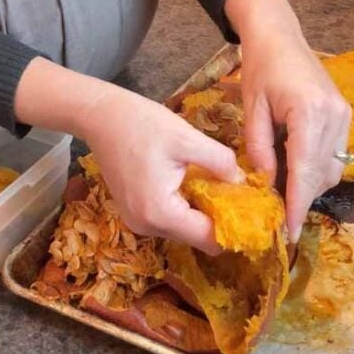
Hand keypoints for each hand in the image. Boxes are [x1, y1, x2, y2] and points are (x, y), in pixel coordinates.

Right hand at [14, 58, 242, 254]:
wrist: (101, 116)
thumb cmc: (142, 124)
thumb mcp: (187, 138)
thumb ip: (220, 162)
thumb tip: (243, 182)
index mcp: (160, 212)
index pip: (208, 238)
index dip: (233, 228)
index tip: (253, 213)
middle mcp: (146, 226)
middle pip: (196, 237)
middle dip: (219, 220)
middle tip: (239, 195)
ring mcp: (137, 222)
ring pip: (183, 229)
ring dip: (201, 212)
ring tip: (218, 185)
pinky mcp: (134, 213)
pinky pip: (169, 219)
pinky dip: (185, 207)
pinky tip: (194, 183)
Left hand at [226, 0, 351, 242]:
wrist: (280, 36)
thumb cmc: (260, 67)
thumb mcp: (252, 109)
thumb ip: (259, 148)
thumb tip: (266, 186)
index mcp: (309, 112)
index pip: (304, 170)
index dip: (297, 205)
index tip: (290, 232)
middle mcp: (334, 116)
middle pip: (321, 175)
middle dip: (301, 199)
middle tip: (278, 217)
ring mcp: (344, 116)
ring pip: (332, 170)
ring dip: (309, 186)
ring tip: (282, 192)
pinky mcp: (346, 116)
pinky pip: (335, 156)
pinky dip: (316, 169)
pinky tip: (294, 170)